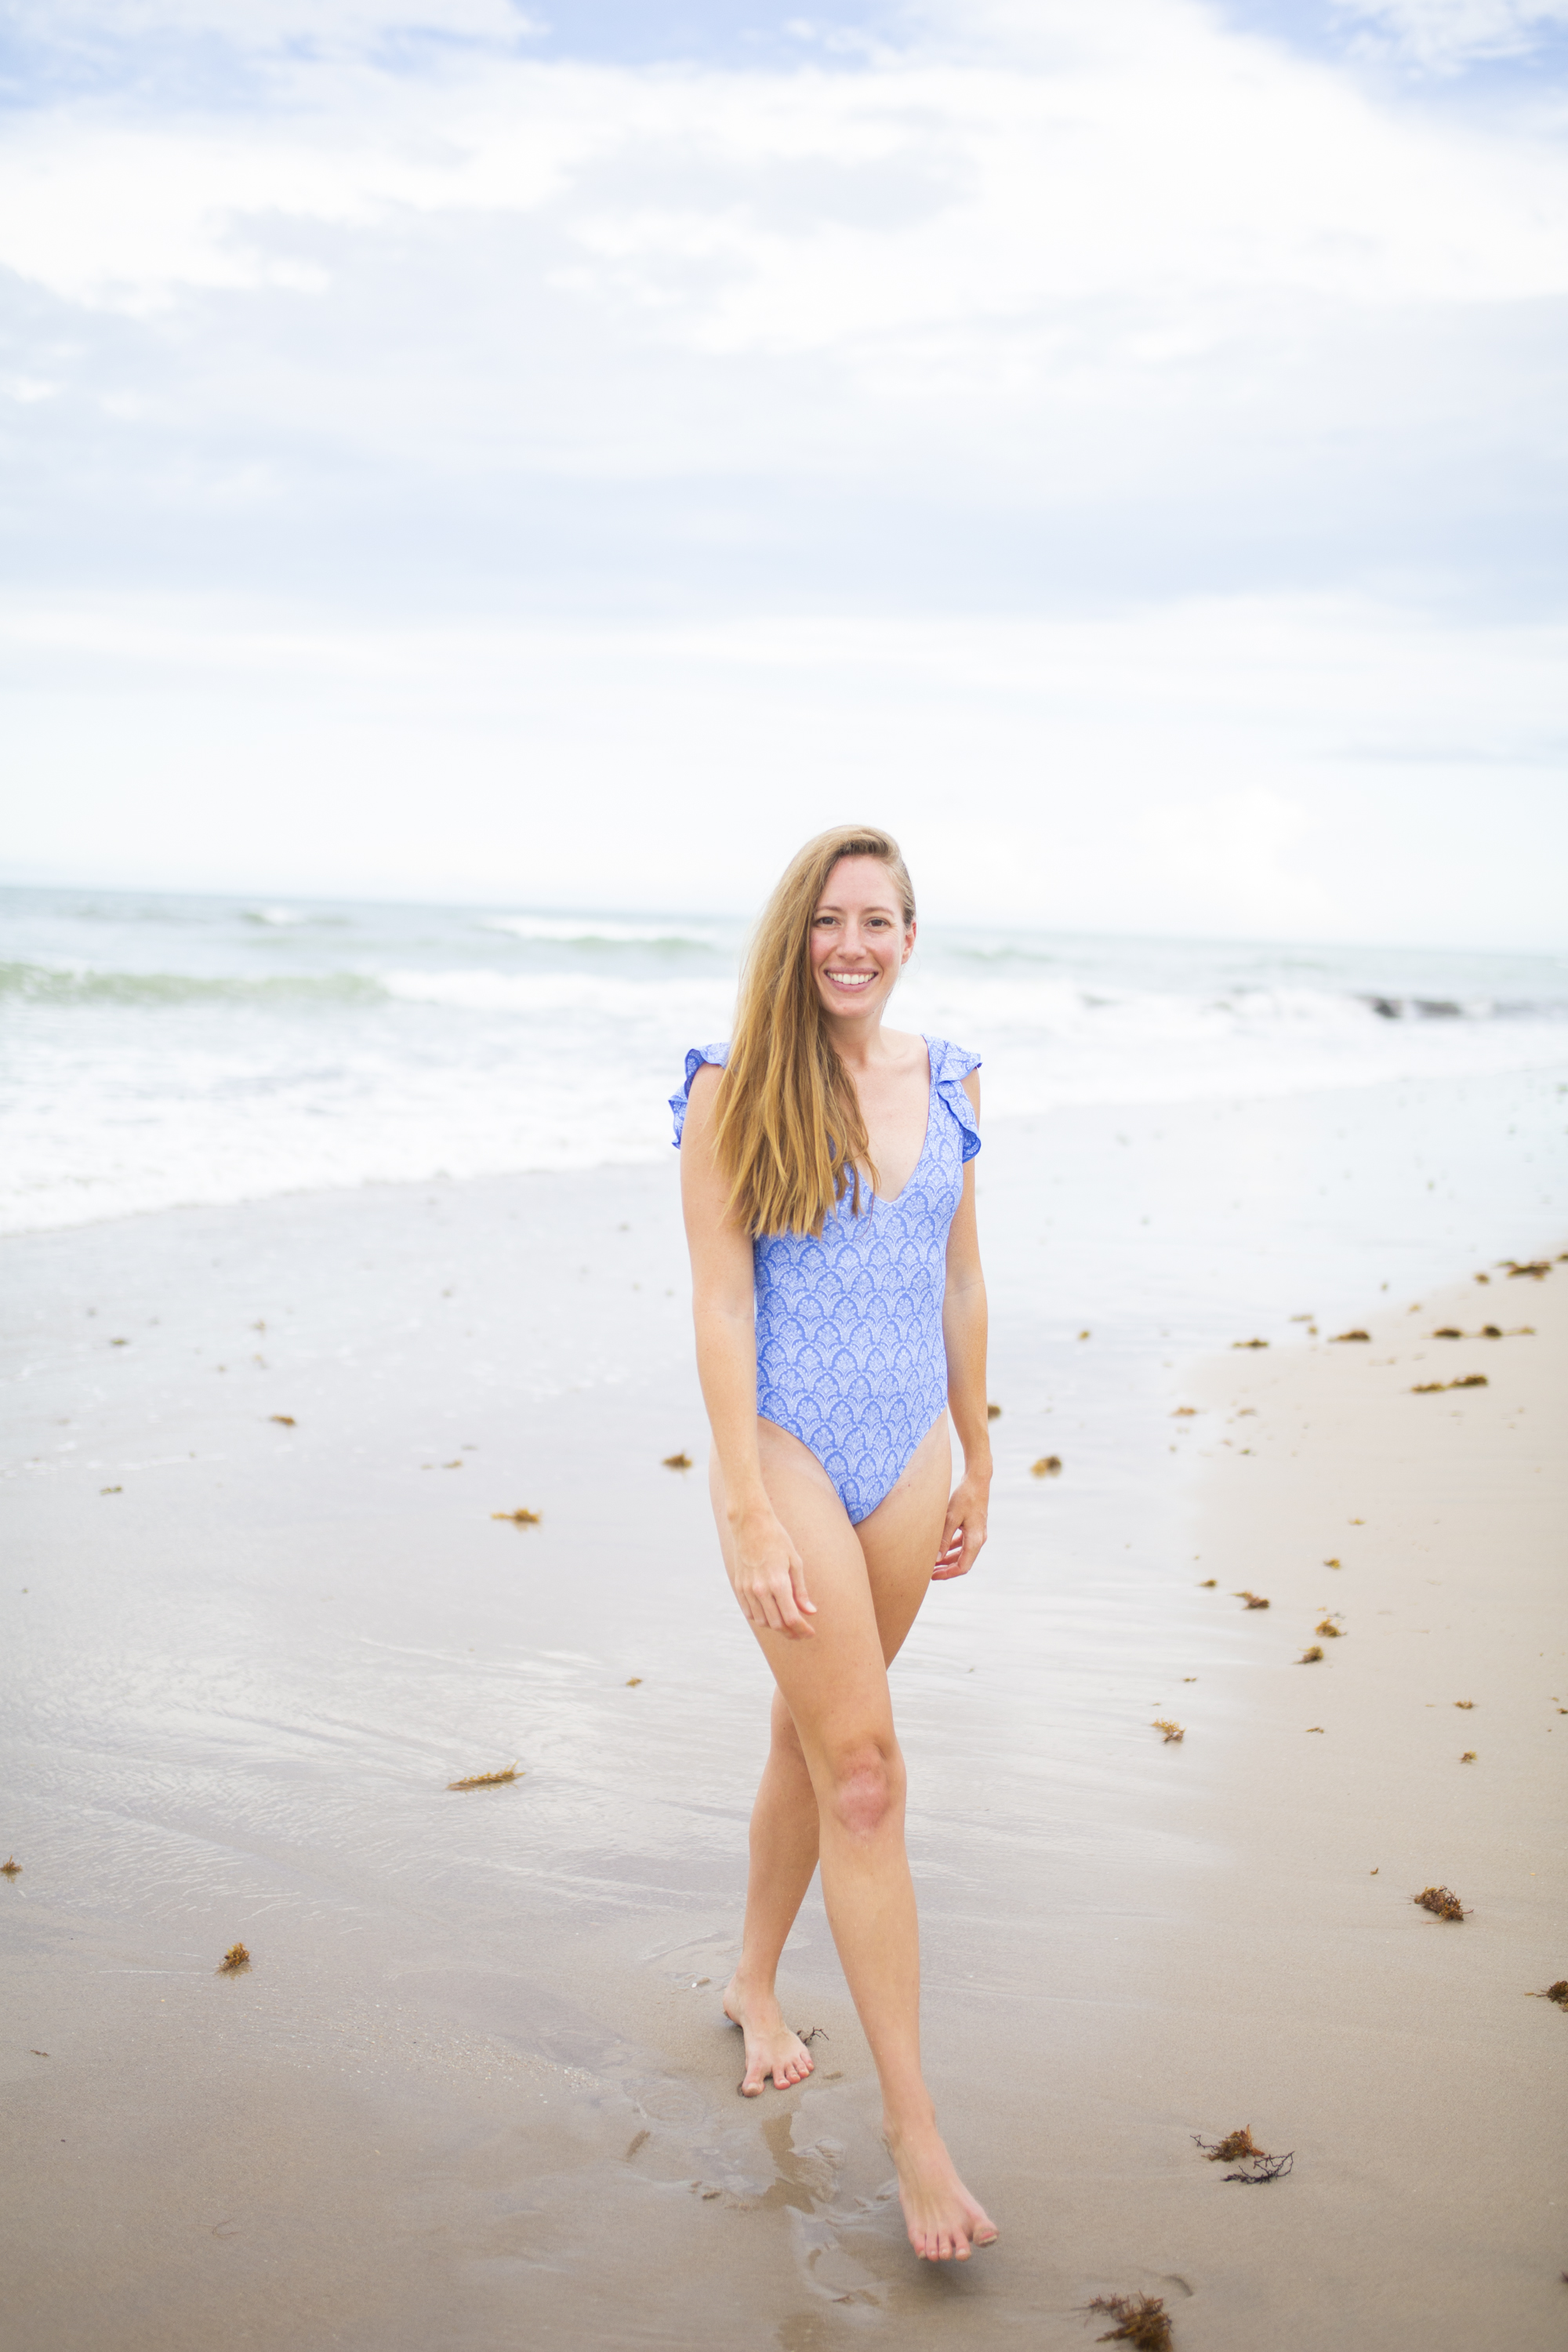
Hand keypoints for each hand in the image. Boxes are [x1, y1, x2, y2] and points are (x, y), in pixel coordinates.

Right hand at [729, 1503, 816, 1637]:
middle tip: (801, 1632)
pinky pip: (749, 1613)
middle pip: (777, 1624)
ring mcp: (748, 1589)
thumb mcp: (795, 1563)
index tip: (810, 1633)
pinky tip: (771, 1615)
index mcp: (778, 1583)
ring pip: (762, 1622)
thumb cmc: (777, 1540)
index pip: (791, 1618)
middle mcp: (761, 1590)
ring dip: (776, 1627)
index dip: (802, 1630)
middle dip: (792, 1633)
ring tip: (788, 1624)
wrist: (750, 1525)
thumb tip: (809, 1612)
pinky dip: (761, 1618)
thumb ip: (801, 1590)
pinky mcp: (739, 1587)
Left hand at [932, 1471, 988, 1579]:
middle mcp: (979, 1539)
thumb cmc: (964, 1497)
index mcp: (975, 1540)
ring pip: (962, 1553)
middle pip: (963, 1562)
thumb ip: (944, 1539)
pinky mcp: (975, 1527)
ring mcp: (978, 1533)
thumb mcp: (951, 1517)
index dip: (947, 1574)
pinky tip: (940, 1548)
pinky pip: (963, 1543)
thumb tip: (936, 1559)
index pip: (962, 1567)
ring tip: (932, 1562)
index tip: (932, 1576)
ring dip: (948, 1559)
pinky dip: (952, 1548)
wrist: (978, 1480)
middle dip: (946, 1569)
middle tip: (929, 1572)